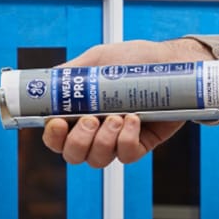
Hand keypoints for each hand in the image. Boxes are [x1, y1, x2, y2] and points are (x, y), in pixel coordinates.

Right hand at [42, 38, 213, 166]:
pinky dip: (128, 140)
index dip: (53, 137)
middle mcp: (95, 131)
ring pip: (98, 160)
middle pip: (73, 155)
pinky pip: (128, 155)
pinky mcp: (141, 144)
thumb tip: (48, 80)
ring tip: (118, 116)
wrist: (169, 61)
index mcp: (79, 113)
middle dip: (79, 141)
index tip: (58, 122)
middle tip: (92, 119)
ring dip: (104, 141)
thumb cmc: (134, 60)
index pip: (56, 138)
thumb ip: (72, 72)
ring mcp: (118, 140)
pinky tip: (134, 120)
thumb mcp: (98, 59)